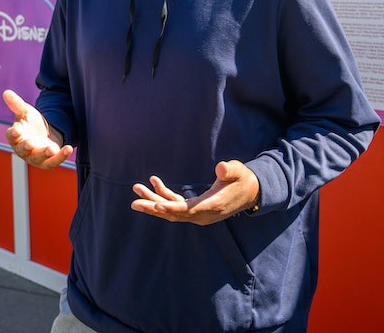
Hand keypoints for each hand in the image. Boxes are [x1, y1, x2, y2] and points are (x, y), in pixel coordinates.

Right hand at [3, 89, 72, 168]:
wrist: (45, 135)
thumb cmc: (31, 124)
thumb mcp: (25, 112)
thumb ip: (16, 104)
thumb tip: (6, 92)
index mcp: (16, 137)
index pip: (11, 136)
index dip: (13, 134)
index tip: (16, 130)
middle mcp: (23, 149)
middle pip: (23, 150)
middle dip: (26, 147)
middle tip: (30, 143)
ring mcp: (36, 157)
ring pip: (38, 158)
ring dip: (44, 154)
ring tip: (51, 149)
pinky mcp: (48, 161)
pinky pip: (54, 161)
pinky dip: (61, 156)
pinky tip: (68, 148)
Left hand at [131, 160, 259, 225]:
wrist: (249, 192)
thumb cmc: (242, 180)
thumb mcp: (239, 172)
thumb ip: (230, 171)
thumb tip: (221, 168)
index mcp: (212, 206)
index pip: (189, 210)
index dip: (172, 208)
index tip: (156, 206)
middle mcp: (202, 214)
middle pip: (174, 213)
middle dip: (153, 207)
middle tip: (134, 203)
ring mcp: (197, 213)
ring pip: (171, 210)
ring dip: (153, 201)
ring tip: (136, 189)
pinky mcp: (195, 208)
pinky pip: (176, 204)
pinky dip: (164, 195)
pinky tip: (154, 182)